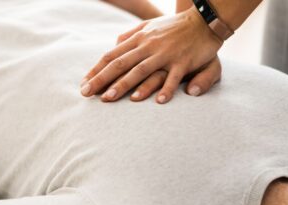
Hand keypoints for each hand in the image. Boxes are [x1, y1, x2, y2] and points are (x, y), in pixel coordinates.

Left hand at [80, 8, 222, 102]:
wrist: (204, 20)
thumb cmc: (174, 27)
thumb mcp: (149, 26)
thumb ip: (131, 36)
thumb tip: (115, 44)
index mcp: (138, 39)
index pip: (111, 56)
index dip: (96, 70)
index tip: (83, 84)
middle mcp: (148, 46)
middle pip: (120, 64)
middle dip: (101, 79)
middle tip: (86, 94)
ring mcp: (165, 54)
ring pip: (140, 71)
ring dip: (123, 85)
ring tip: (108, 99)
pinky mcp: (183, 61)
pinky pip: (173, 77)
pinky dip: (166, 88)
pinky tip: (158, 102)